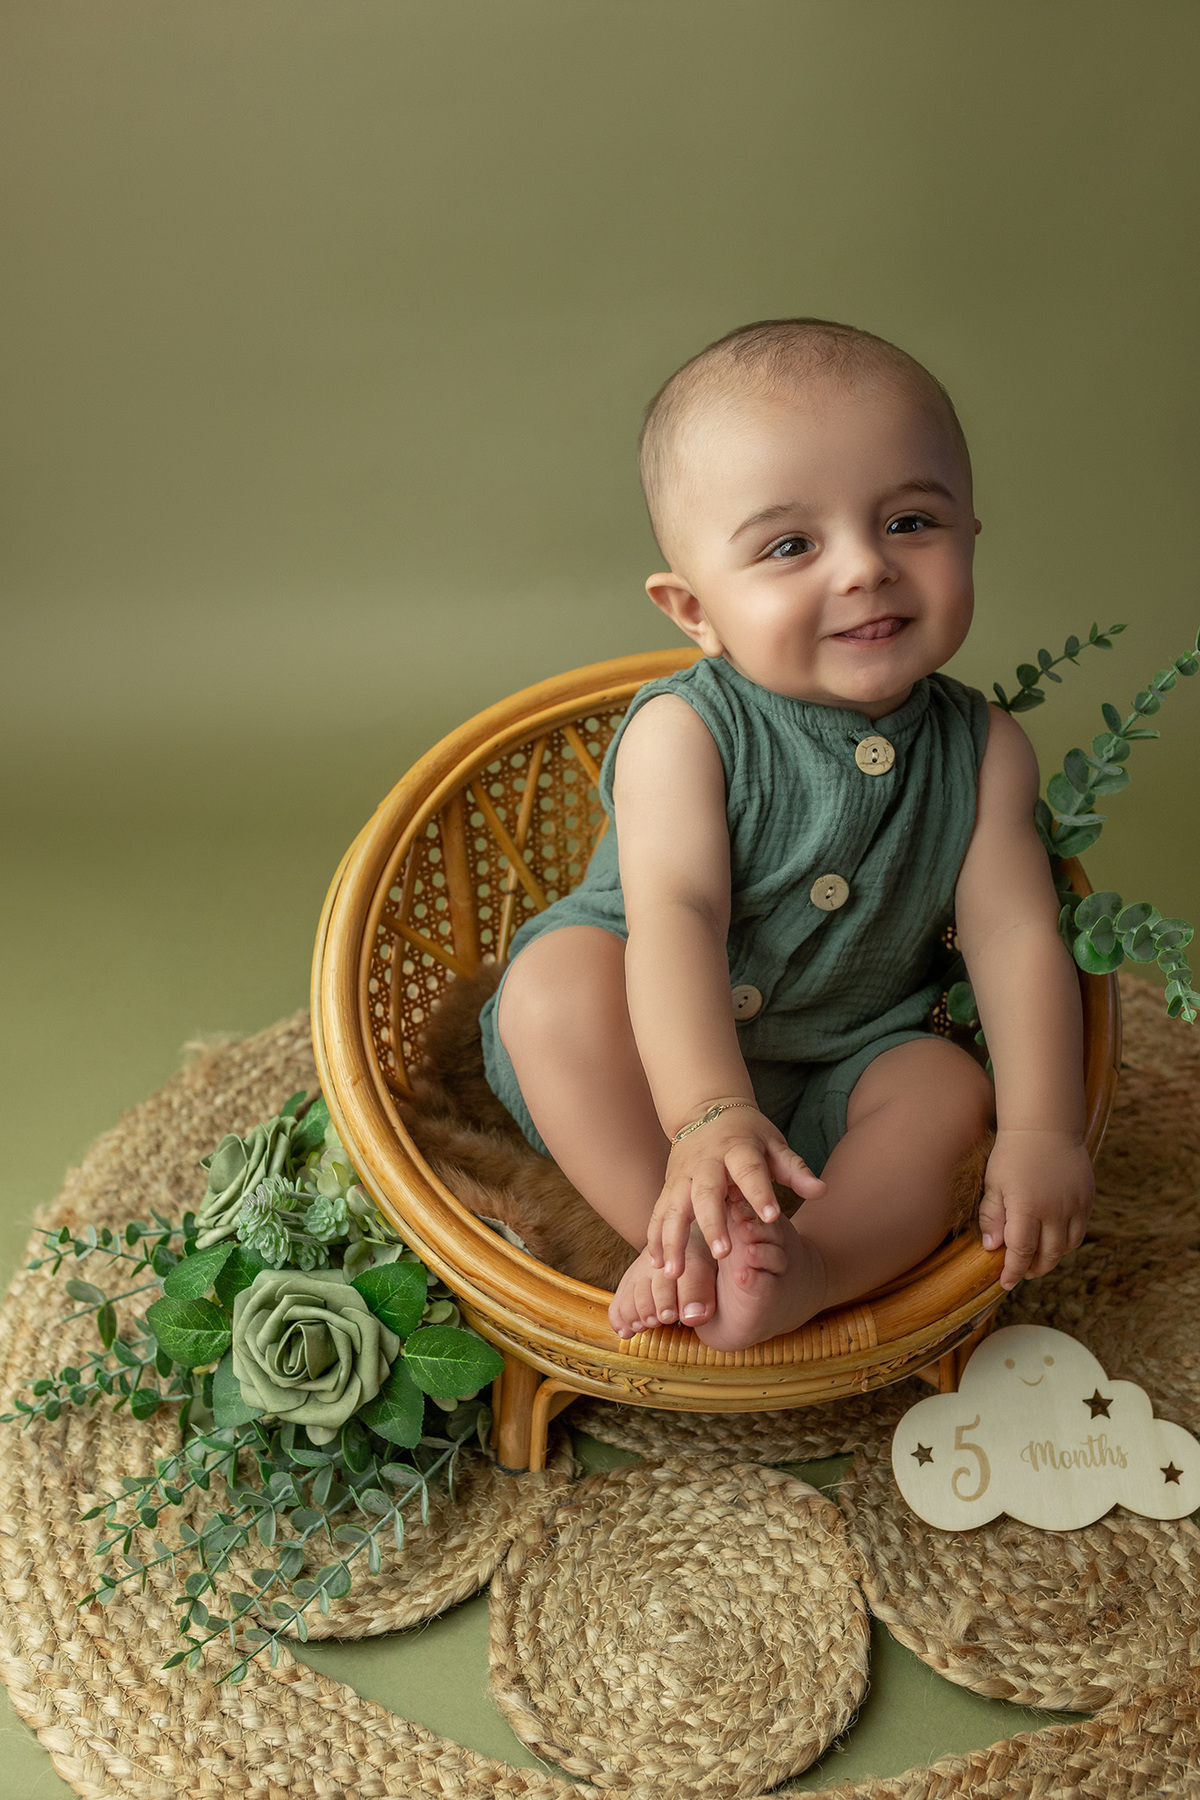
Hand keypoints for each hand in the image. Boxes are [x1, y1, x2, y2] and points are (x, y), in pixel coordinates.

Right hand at [648, 1105, 824, 1276]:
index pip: (749, 1170)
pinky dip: (655, 1240)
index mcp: (736, 1149)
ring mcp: (682, 1175)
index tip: (773, 1217)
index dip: (760, 1192)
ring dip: (672, 1241)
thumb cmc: (748, 1134)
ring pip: (672, 1209)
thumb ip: (795, 1170)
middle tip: (722, 1254)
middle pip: (705, 1193)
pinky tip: (656, 1267)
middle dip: (712, 1224)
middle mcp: (705, 1163)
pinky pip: (657, 1214)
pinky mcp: (668, 1186)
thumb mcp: (774, 1144)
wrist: (706, 1108)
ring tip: (674, 1273)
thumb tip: (821, 1191)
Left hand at [977, 1128, 1093, 1290]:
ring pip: (1066, 1248)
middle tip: (1021, 1273)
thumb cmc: (1012, 1154)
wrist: (1045, 1127)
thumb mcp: (994, 1183)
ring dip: (1052, 1259)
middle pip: (1047, 1256)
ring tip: (1037, 1260)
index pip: (1021, 1252)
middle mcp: (1054, 1210)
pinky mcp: (1087, 1200)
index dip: (1013, 1271)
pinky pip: (1080, 1232)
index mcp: (1027, 1207)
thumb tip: (992, 1248)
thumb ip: (992, 1216)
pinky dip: (1067, 1243)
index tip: (1005, 1283)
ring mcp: (1074, 1206)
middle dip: (1033, 1269)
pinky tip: (1054, 1242)